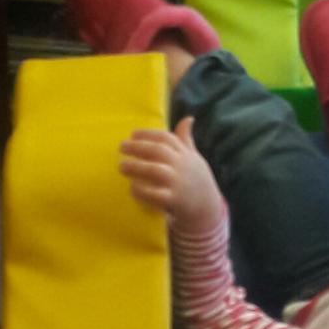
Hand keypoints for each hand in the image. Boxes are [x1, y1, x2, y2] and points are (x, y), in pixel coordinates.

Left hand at [119, 118, 224, 237]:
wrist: (207, 210)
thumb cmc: (196, 181)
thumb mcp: (194, 159)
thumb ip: (186, 140)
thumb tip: (188, 118)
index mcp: (186, 155)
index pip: (167, 138)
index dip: (149, 134)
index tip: (133, 133)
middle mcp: (182, 166)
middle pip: (159, 151)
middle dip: (139, 147)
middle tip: (122, 147)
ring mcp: (178, 183)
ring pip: (155, 170)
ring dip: (136, 167)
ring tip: (121, 166)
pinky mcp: (174, 200)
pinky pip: (155, 194)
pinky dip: (142, 191)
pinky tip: (131, 188)